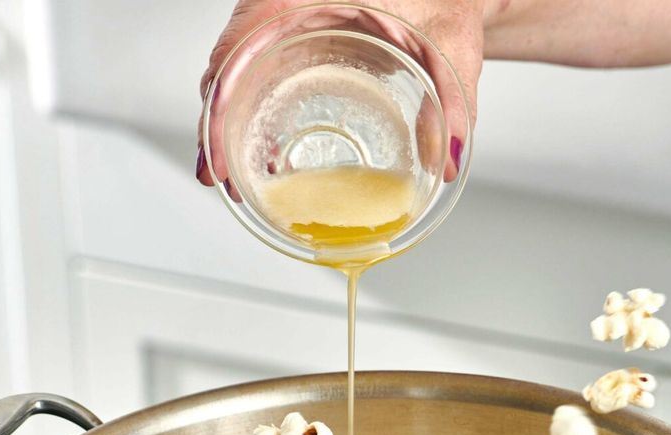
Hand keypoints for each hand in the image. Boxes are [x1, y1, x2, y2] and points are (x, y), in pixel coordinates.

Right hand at [196, 0, 484, 186]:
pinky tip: (261, 150)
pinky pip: (256, 67)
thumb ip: (454, 101)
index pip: (242, 44)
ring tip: (236, 176)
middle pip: (228, 63)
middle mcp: (289, 3)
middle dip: (217, 126)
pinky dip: (248, 108)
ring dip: (227, 121)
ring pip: (235, 67)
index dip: (221, 102)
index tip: (221, 151)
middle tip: (225, 181)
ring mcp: (289, 18)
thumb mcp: (453, 41)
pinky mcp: (297, 34)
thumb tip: (445, 160)